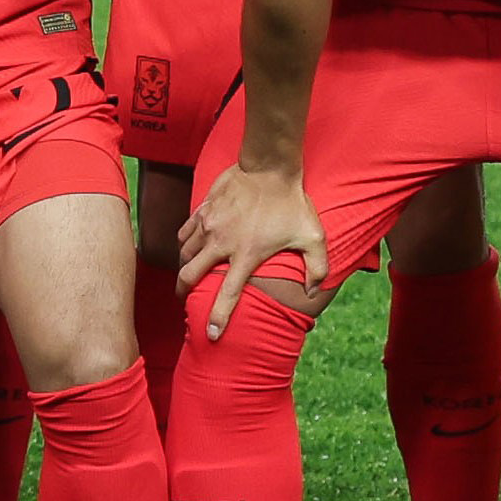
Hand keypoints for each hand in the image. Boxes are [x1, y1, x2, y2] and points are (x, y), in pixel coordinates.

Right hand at [175, 159, 327, 338]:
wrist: (270, 166)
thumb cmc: (292, 203)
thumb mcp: (313, 237)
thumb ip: (317, 267)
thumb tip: (313, 292)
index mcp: (246, 255)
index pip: (227, 295)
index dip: (217, 318)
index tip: (210, 335)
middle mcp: (221, 243)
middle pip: (190, 276)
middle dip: (183, 293)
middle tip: (185, 301)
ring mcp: (209, 224)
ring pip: (184, 254)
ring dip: (184, 268)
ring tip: (187, 275)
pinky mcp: (204, 209)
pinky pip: (185, 232)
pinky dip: (184, 244)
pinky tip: (188, 247)